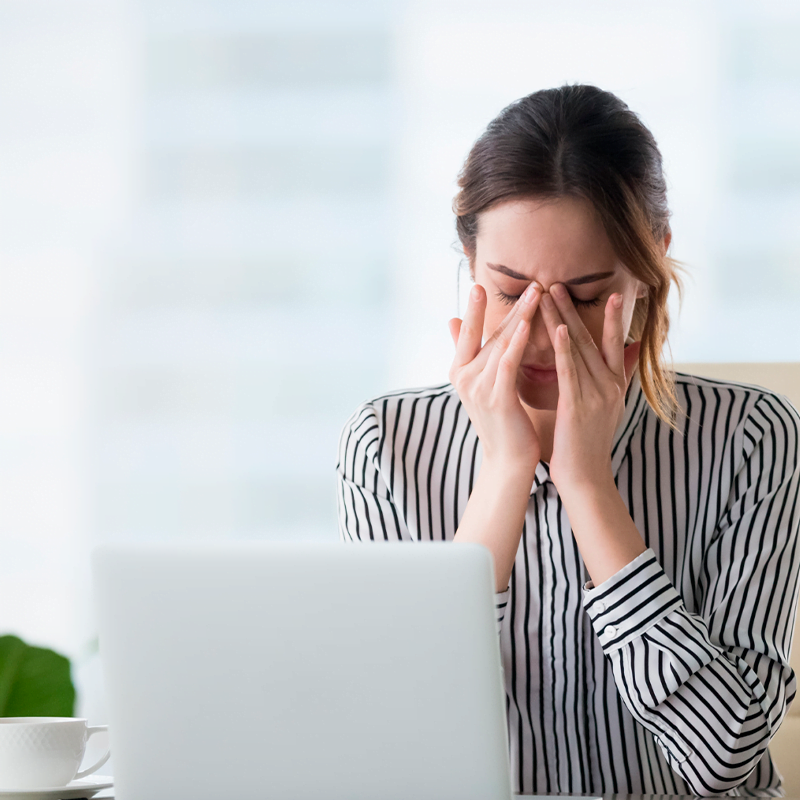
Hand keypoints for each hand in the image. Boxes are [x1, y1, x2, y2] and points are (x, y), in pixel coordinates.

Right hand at [448, 281, 542, 476]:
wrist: (508, 461)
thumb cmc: (501, 422)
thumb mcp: (480, 384)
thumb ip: (469, 353)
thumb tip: (450, 320)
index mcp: (460, 373)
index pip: (467, 333)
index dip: (474, 309)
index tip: (480, 284)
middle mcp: (464, 378)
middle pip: (486, 334)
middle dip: (508, 306)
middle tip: (526, 281)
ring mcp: (478, 388)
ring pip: (500, 344)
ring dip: (519, 316)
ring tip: (536, 293)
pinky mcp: (497, 399)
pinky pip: (507, 364)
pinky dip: (516, 343)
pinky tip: (527, 325)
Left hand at [539, 284, 640, 494]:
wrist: (586, 478)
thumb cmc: (588, 443)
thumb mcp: (609, 406)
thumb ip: (621, 376)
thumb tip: (635, 350)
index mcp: (616, 385)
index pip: (615, 343)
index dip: (613, 317)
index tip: (610, 292)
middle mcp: (610, 385)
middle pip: (592, 339)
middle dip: (574, 310)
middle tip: (558, 283)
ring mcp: (597, 395)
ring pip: (578, 349)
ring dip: (563, 319)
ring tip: (550, 293)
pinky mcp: (579, 407)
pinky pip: (570, 372)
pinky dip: (564, 349)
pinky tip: (557, 328)